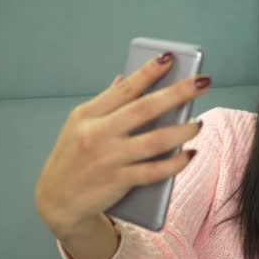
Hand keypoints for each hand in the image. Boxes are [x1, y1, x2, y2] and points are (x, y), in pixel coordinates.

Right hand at [34, 52, 210, 239]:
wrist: (56, 200)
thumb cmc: (73, 157)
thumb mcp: (80, 125)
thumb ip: (105, 104)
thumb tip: (125, 79)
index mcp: (88, 114)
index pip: (124, 89)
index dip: (148, 72)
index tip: (170, 58)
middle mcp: (97, 133)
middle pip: (144, 109)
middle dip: (177, 93)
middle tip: (202, 82)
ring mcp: (108, 158)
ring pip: (154, 141)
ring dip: (182, 130)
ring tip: (199, 123)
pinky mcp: (117, 181)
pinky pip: (153, 171)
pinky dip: (174, 163)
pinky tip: (189, 154)